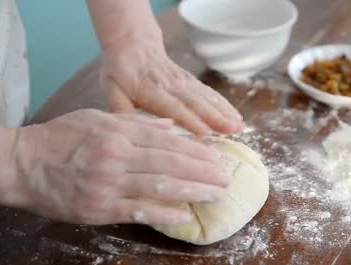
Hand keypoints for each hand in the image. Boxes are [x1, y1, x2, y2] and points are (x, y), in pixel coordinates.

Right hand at [13, 110, 229, 225]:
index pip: (167, 142)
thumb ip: (136, 123)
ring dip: (192, 191)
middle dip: (203, 172)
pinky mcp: (99, 207)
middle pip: (169, 163)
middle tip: (226, 178)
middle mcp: (116, 157)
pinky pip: (137, 211)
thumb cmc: (60, 139)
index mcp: (117, 133)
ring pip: (159, 186)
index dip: (196, 151)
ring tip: (216, 194)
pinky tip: (184, 214)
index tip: (217, 157)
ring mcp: (108, 184)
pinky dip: (162, 213)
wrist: (22, 164)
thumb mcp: (97, 119)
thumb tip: (170, 127)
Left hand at [101, 38, 242, 135]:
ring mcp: (184, 82)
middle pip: (196, 102)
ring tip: (239, 126)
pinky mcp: (192, 82)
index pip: (172, 106)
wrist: (133, 46)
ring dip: (224, 111)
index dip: (188, 118)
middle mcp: (171, 85)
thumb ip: (121, 111)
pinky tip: (237, 117)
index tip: (204, 132)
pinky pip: (211, 94)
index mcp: (150, 90)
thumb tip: (131, 130)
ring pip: (207, 97)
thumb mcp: (112, 90)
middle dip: (215, 116)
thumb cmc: (121, 73)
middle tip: (231, 130)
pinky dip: (225, 105)